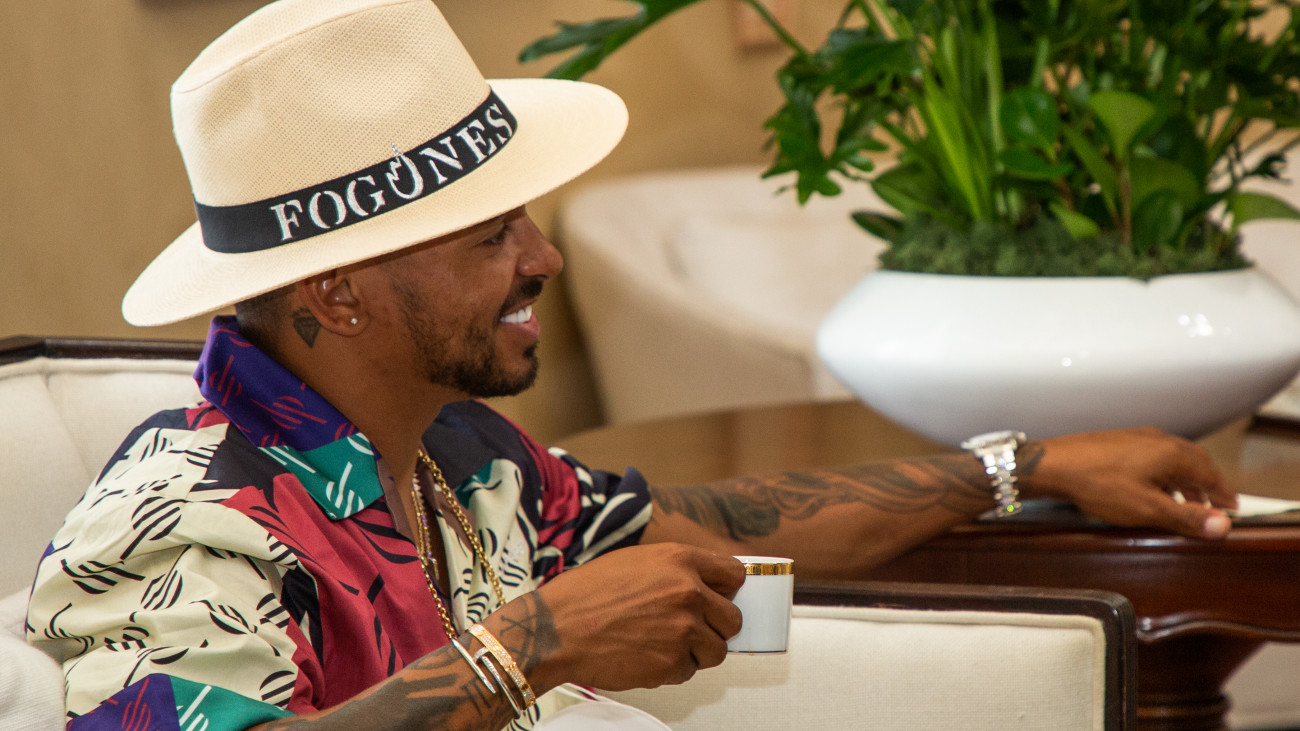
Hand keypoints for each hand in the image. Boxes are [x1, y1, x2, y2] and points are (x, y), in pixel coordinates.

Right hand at [527, 543, 743, 692]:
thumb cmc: (586, 594)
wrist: (556, 629)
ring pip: (717, 650)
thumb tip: (704, 586)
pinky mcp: (672, 663)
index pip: (734, 574)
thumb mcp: (635, 561)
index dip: (728, 589)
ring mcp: (683, 630)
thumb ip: (675, 570)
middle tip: (690, 628)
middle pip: (733, 618)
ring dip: (696, 651)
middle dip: (715, 626)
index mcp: (679, 560)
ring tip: (663, 644)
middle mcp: (688, 592)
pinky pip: (689, 671)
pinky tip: (646, 656)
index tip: (721, 598)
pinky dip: (673, 669)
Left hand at [1022, 427, 1235, 538]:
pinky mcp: (1120, 441)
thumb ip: (1186, 517)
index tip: (1232, 508)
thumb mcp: (1148, 509)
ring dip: (1184, 481)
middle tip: (1212, 507)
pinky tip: (1153, 489)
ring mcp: (1138, 437)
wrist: (1053, 465)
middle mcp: (1159, 439)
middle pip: (1195, 463)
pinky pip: (1154, 456)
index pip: (1211, 474)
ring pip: (1173, 459)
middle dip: (1206, 486)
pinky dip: (1164, 474)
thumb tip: (1223, 526)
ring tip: (1184, 504)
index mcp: (1173, 453)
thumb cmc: (1099, 485)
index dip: (1223, 494)